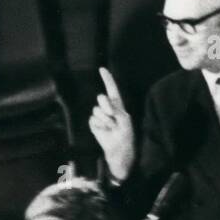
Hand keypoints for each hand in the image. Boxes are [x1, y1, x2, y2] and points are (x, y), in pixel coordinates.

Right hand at [88, 67, 134, 182]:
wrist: (119, 150)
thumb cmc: (126, 135)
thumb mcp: (125, 121)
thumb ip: (115, 109)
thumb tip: (104, 104)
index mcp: (117, 106)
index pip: (112, 90)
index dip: (107, 79)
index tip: (102, 69)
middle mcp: (107, 108)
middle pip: (101, 98)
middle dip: (106, 106)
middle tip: (113, 117)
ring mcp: (99, 116)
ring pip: (97, 111)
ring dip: (106, 120)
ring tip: (112, 128)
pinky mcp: (94, 123)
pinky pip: (93, 120)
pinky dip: (100, 126)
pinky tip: (105, 131)